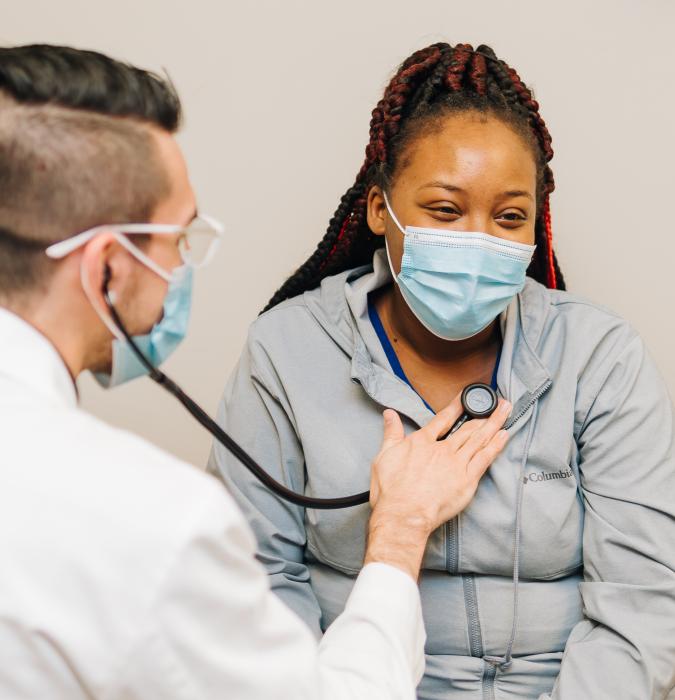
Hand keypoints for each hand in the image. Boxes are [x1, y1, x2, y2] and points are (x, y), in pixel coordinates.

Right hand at [364, 394, 510, 579]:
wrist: (404, 515)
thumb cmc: (391, 490)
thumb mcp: (384, 456)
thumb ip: (391, 433)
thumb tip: (390, 414)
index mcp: (422, 442)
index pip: (443, 418)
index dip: (457, 406)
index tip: (467, 398)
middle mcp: (442, 449)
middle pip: (467, 428)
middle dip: (484, 413)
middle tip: (498, 402)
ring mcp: (456, 464)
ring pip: (480, 439)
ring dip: (495, 423)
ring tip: (506, 410)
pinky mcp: (467, 480)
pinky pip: (485, 458)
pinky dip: (496, 445)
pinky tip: (504, 435)